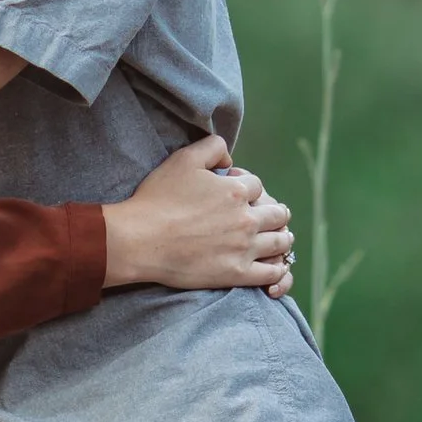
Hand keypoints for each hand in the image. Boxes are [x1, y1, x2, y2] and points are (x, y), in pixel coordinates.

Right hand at [102, 135, 295, 296]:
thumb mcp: (183, 159)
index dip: (247, 187)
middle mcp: (246, 218)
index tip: (236, 194)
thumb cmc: (157, 199)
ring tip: (278, 238)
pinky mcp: (237, 273)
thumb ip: (213, 148)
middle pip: (277, 213)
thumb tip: (230, 159)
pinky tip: (275, 265)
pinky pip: (272, 272)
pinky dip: (279, 268)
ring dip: (282, 237)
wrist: (140, 240)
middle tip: (269, 216)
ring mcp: (244, 248)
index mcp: (236, 191)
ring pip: (281, 242)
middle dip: (274, 212)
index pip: (258, 186)